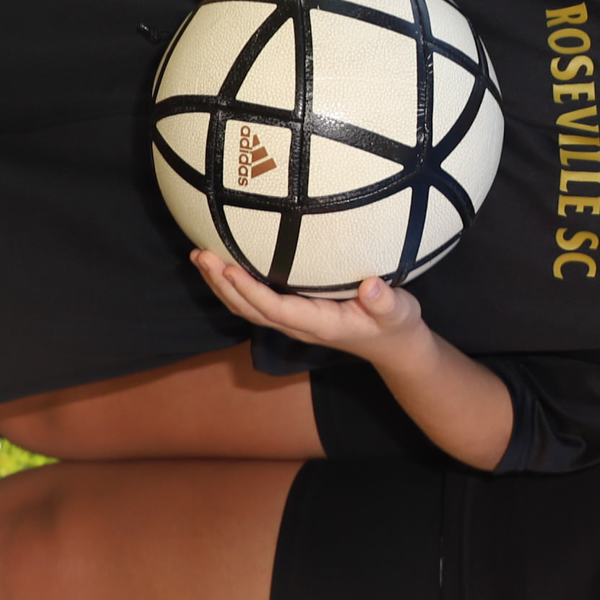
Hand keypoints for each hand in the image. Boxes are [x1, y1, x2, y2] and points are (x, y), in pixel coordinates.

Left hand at [192, 250, 433, 365]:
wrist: (393, 345)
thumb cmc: (395, 324)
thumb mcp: (399, 312)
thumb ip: (385, 301)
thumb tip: (370, 286)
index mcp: (319, 324)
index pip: (275, 309)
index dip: (249, 290)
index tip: (228, 268)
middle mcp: (298, 325)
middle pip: (249, 308)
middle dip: (222, 284)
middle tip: (201, 254)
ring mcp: (293, 321)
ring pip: (247, 306)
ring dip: (221, 284)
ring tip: (200, 257)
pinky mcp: (293, 312)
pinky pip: (256, 301)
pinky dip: (234, 284)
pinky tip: (224, 264)